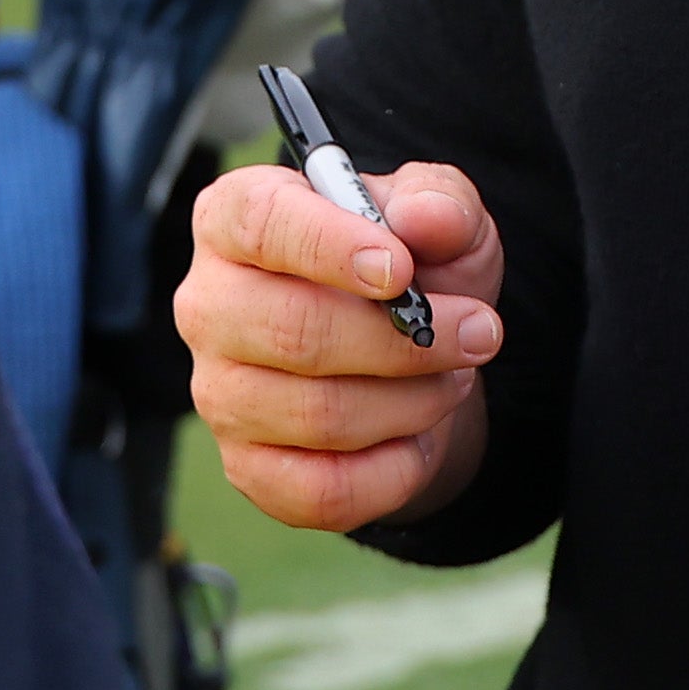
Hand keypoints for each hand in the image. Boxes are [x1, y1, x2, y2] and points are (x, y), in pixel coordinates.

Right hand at [178, 157, 504, 531]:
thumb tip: (426, 219)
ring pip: (321, 414)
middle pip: (294, 330)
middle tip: (479, 333)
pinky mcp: (248, 468)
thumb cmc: (407, 270)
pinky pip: (326, 489)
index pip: (259, 223)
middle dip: (405, 340)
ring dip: (415, 400)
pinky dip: (396, 468)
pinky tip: (418, 436)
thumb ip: (438, 200)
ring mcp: (220, 394)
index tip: (401, 269)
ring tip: (452, 378)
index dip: (329, 245)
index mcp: (234, 219)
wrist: (409, 360)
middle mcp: (210, 306)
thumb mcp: (436, 215)